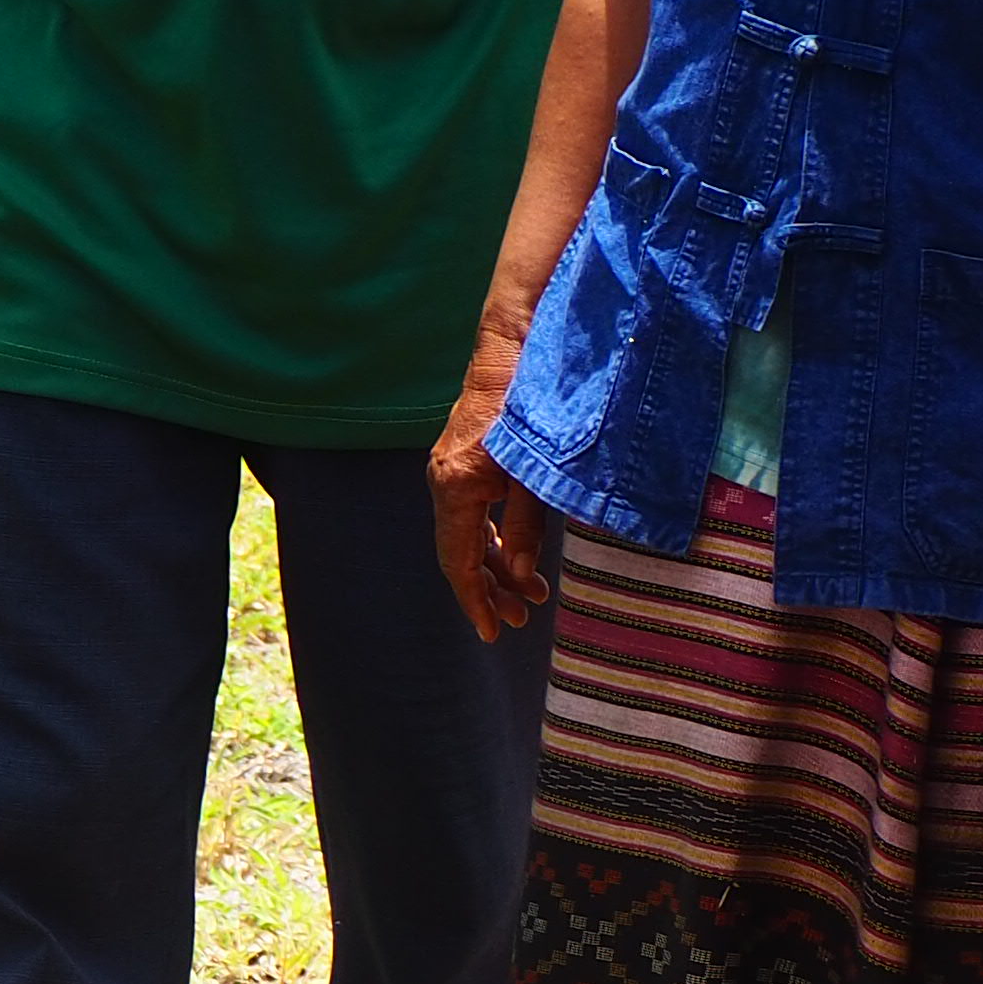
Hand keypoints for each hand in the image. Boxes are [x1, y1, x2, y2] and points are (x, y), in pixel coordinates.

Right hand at [431, 343, 552, 640]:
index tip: (493, 632)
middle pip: (459, 554)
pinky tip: (512, 554)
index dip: (476, 600)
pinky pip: (469, 514)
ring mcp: (448, 471)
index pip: (458, 561)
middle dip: (491, 590)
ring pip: (465, 535)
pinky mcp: (461, 462)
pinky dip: (490, 540)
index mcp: (457, 487)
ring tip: (530, 592)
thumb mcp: (539, 475)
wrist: (513, 351)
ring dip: (495, 566)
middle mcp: (443, 481)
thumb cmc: (531, 409)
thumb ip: (528, 527)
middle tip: (523, 617)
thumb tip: (520, 573)